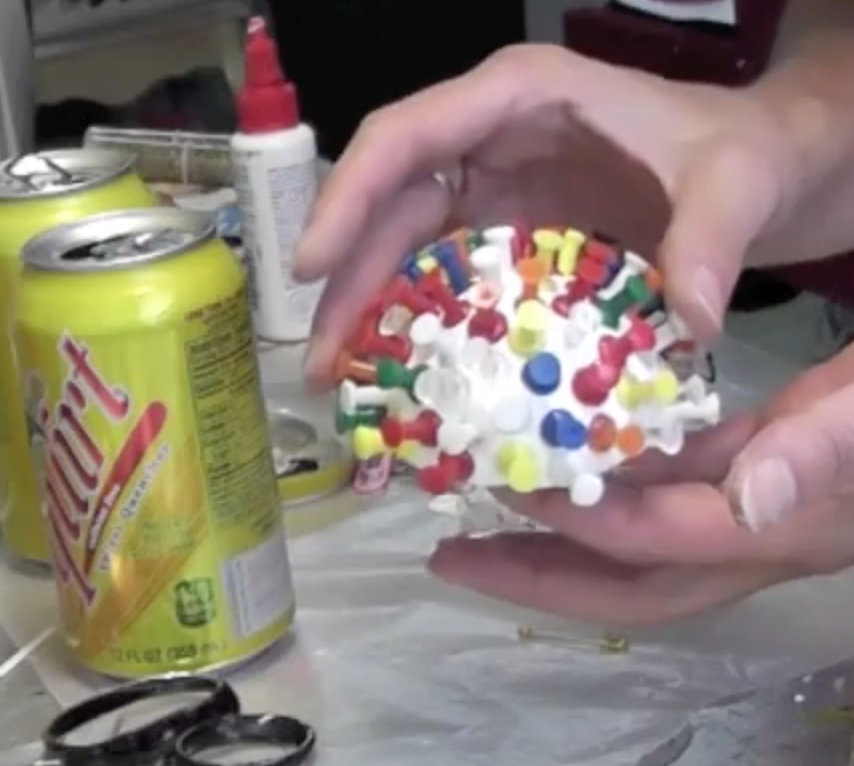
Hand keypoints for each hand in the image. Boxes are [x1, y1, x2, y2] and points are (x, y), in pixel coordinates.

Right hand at [294, 44, 797, 383]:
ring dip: (371, 312)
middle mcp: (490, 144)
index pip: (406, 139)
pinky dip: (421, 326)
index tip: (309, 269)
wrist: (761, 172)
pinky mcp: (510, 242)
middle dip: (348, 282)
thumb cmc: (741, 153)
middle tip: (322, 363)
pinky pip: (446, 281)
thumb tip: (687, 321)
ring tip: (346, 381)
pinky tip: (408, 375)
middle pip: (391, 207)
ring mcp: (496, 195)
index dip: (348, 200)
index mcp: (518, 100)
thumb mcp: (735, 183)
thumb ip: (712, 239)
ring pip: (407, 249)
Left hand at [430, 346, 853, 626]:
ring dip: (563, 535)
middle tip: (452, 556)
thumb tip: (752, 502)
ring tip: (482, 513)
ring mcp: (758, 509)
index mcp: (789, 522)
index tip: (505, 489)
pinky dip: (611, 484)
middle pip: (636, 584)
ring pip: (644, 543)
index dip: (579, 520)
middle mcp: (764, 533)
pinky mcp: (758, 469)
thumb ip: (830, 445)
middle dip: (543, 577)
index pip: (658, 538)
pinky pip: (669, 494)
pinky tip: (566, 457)